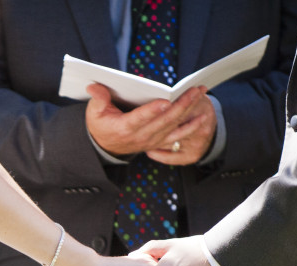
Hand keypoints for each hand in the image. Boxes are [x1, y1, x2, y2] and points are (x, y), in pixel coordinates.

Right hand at [85, 84, 214, 163]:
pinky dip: (191, 127)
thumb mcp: (94, 113)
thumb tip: (94, 87)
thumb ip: (98, 99)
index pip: (141, 118)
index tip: (165, 101)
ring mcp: (153, 141)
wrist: (106, 148)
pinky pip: (178, 136)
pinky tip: (203, 116)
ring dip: (189, 110)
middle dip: (181, 104)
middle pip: (164, 120)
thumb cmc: (101, 126)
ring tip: (201, 94)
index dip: (153, 110)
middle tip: (194, 89)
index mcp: (125, 128)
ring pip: (174, 126)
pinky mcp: (159, 142)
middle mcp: (142, 137)